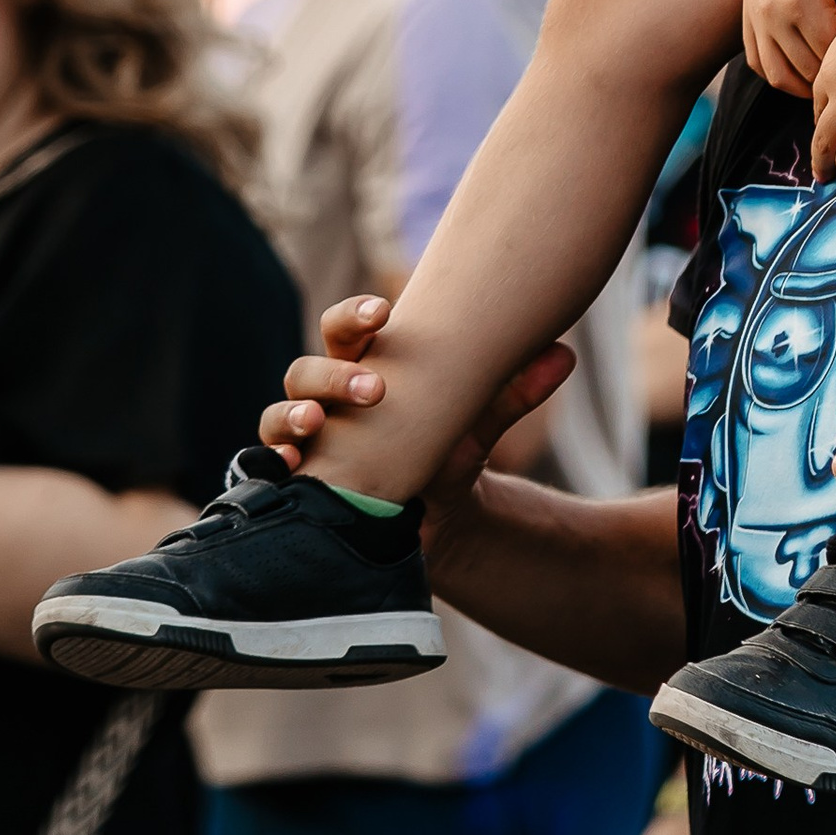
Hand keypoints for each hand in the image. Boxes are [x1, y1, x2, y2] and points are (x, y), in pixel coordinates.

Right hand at [261, 298, 575, 550]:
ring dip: (293, 416)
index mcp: (365, 369)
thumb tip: (565, 354)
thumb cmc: (447, 453)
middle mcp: (327, 401)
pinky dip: (273, 463)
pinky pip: (270, 468)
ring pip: (280, 415)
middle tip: (372, 388)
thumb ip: (511, 392)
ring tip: (316, 425)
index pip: (346, 329)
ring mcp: (309, 442)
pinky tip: (288, 465)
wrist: (436, 522)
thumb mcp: (477, 424)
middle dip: (333, 374)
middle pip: (308, 370)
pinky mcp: (300, 483)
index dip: (356, 315)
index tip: (385, 312)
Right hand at [743, 0, 835, 98]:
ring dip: (803, 86)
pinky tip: (804, 70)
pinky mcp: (748, 12)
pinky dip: (778, 73)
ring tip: (831, 85)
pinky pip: (757, 60)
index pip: (831, 58)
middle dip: (833, 82)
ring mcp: (755, 14)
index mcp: (803, 1)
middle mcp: (772, 12)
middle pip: (805, 71)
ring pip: (776, 75)